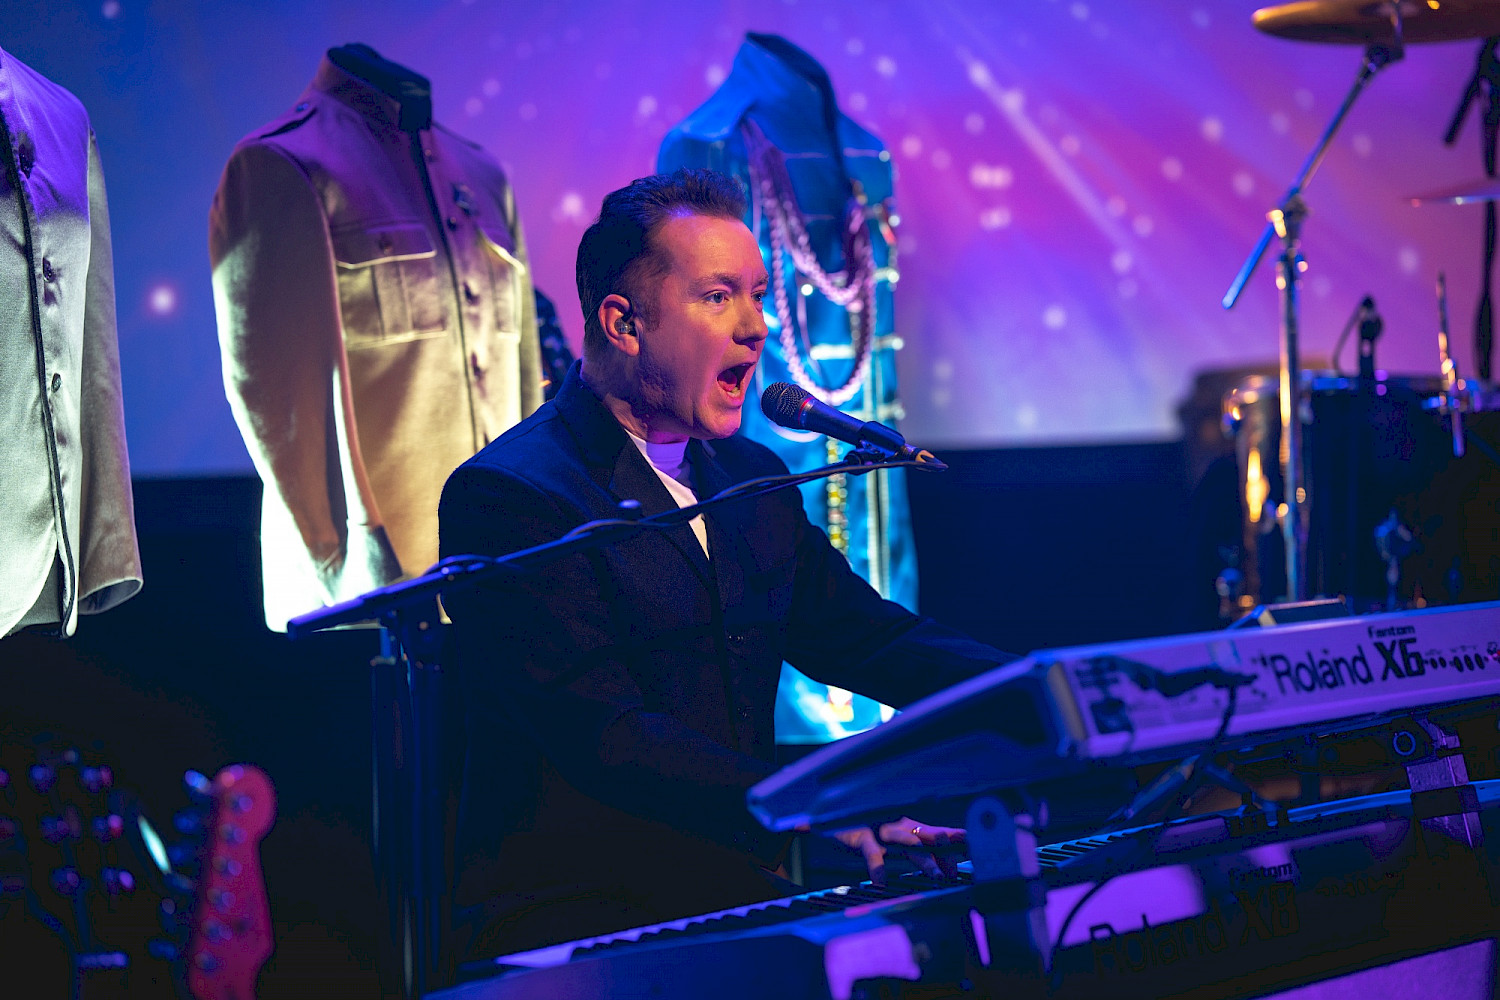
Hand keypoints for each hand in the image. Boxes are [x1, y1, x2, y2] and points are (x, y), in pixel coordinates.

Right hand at [827, 816, 964, 884]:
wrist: (832, 819)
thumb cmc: (869, 832)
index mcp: (910, 826)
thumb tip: (945, 871)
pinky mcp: (861, 836)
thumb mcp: (896, 840)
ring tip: (938, 878)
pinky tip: (881, 883)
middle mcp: (899, 826)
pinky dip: (878, 868)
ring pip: (907, 845)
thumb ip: (919, 852)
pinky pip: (872, 853)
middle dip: (948, 852)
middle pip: (929, 837)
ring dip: (925, 862)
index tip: (976, 853)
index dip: (957, 843)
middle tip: (962, 870)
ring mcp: (881, 830)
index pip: (938, 834)